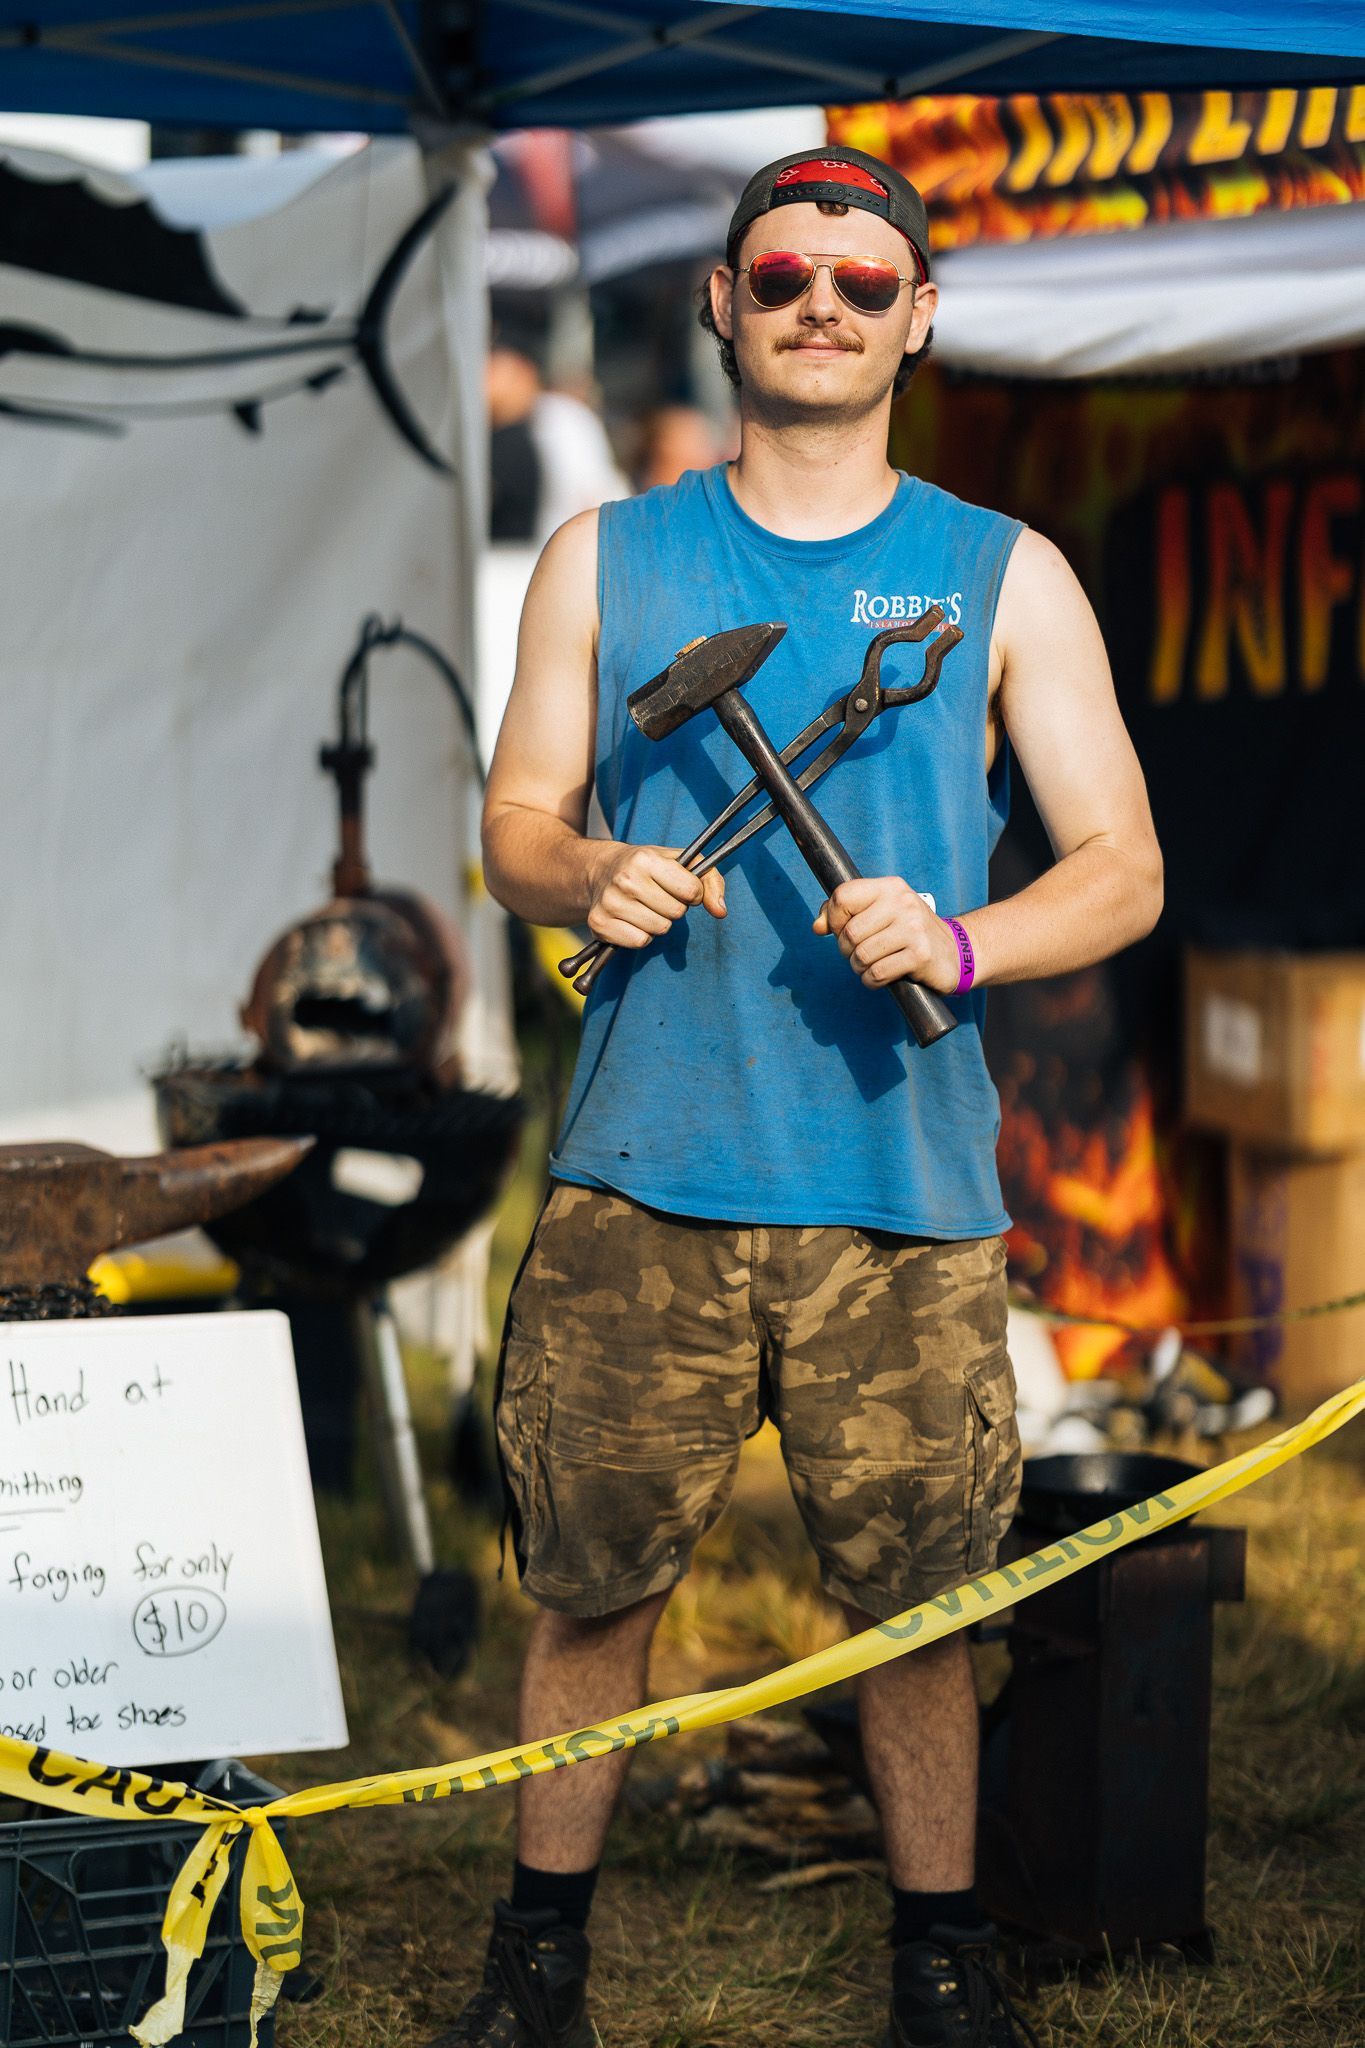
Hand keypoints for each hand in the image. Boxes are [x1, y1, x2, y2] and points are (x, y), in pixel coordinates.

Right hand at [586, 843, 725, 950]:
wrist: (600, 870)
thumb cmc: (648, 866)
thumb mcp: (680, 860)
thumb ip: (710, 881)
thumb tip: (720, 911)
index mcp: (645, 859)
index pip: (691, 891)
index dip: (692, 892)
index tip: (680, 887)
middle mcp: (625, 880)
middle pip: (676, 913)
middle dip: (673, 907)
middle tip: (658, 896)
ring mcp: (610, 903)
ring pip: (659, 929)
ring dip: (658, 922)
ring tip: (644, 906)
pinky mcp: (599, 924)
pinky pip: (640, 941)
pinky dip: (642, 935)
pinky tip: (632, 919)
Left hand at [813, 877, 962, 994]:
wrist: (955, 952)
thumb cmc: (908, 933)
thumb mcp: (880, 914)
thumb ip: (844, 914)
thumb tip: (817, 927)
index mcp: (889, 887)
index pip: (843, 896)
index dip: (834, 919)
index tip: (843, 930)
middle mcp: (902, 902)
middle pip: (850, 932)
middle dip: (847, 950)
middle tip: (861, 954)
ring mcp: (913, 928)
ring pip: (862, 955)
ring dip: (860, 968)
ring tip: (873, 965)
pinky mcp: (920, 955)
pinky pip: (877, 973)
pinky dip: (872, 981)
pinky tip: (883, 977)